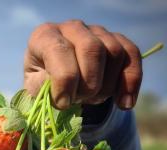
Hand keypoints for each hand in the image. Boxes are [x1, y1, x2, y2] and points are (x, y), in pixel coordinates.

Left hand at [24, 20, 141, 109]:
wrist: (56, 83)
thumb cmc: (42, 85)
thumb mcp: (34, 89)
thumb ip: (44, 87)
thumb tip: (64, 90)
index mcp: (44, 36)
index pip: (59, 50)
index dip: (64, 80)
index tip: (63, 103)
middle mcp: (71, 28)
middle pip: (92, 49)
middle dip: (88, 83)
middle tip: (78, 101)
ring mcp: (96, 31)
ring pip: (114, 53)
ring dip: (106, 86)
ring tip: (92, 100)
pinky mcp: (116, 40)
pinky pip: (132, 56)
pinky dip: (131, 82)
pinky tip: (124, 103)